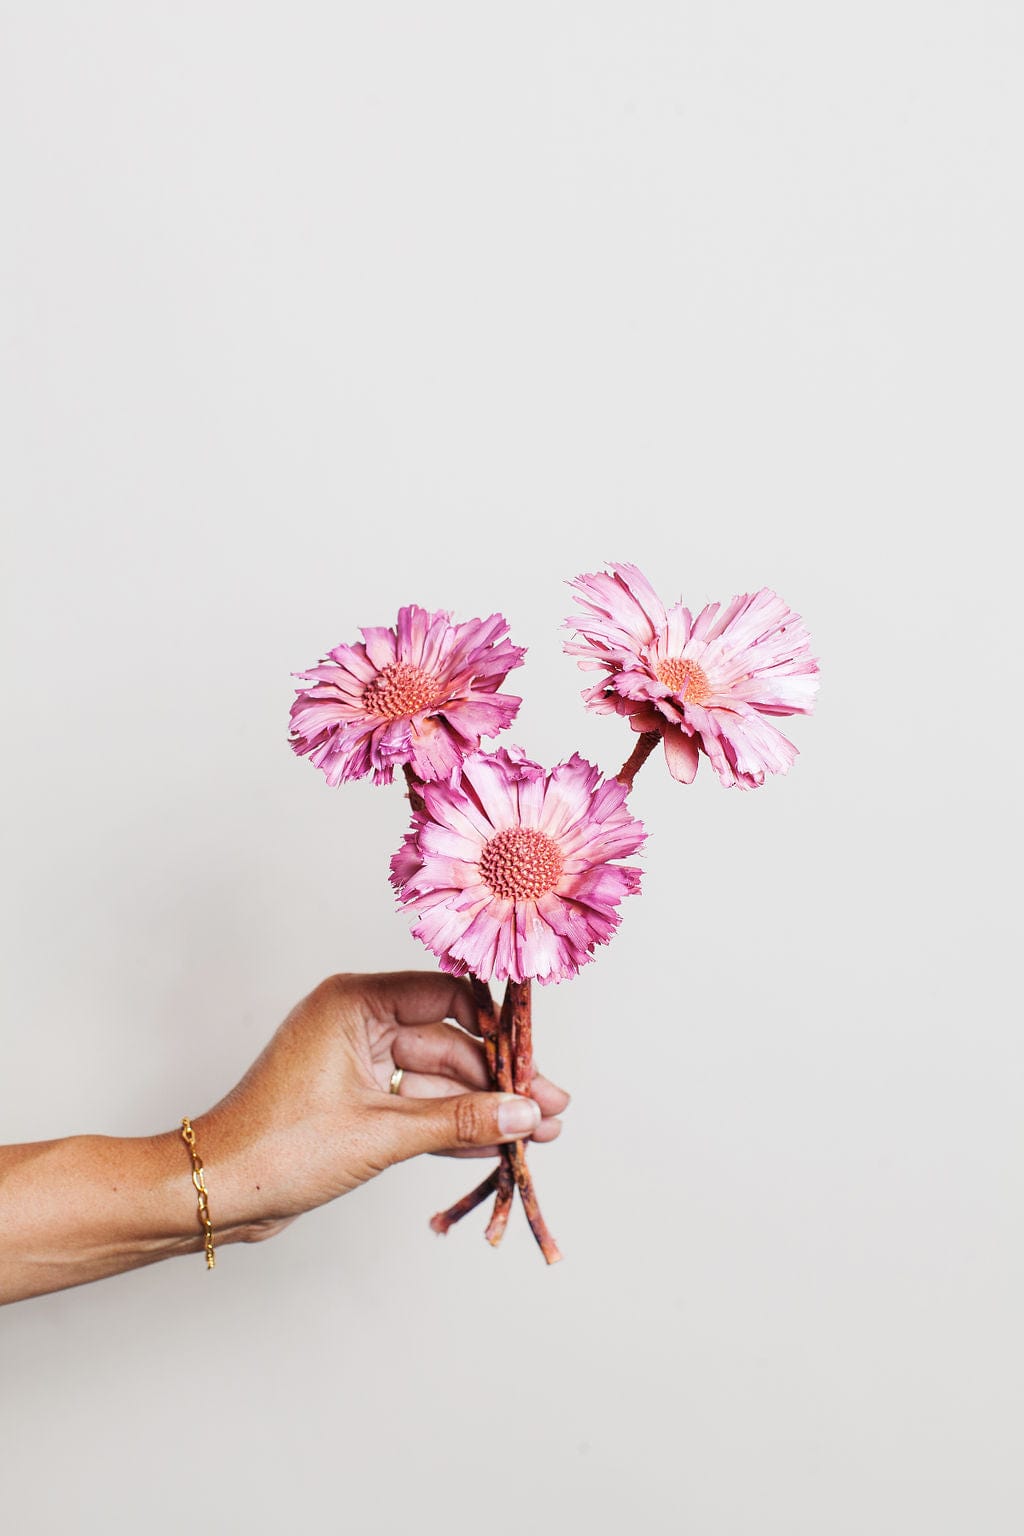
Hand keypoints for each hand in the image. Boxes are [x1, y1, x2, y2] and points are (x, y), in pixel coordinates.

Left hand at [194, 971, 569, 1240]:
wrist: (214, 1194)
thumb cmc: (277, 1149)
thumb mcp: (380, 1134)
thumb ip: (460, 1120)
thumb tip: (526, 1112)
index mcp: (354, 1002)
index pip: (445, 995)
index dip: (496, 1026)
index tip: (536, 1053)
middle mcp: (356, 1022)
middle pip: (448, 1042)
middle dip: (498, 1080)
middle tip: (550, 1108)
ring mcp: (355, 1063)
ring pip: (436, 1079)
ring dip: (482, 1108)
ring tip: (537, 1134)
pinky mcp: (353, 1102)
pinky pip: (416, 1105)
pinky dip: (451, 1126)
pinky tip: (495, 1145)